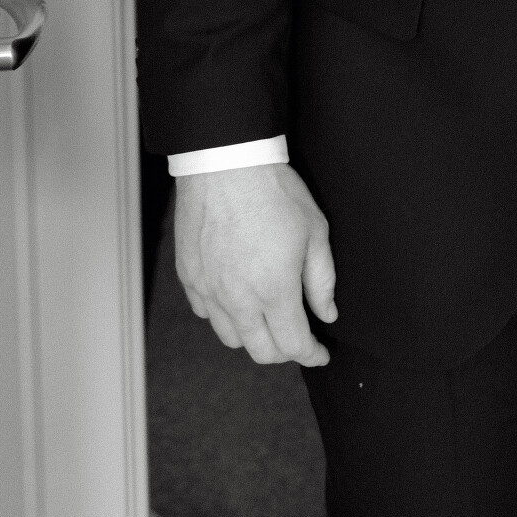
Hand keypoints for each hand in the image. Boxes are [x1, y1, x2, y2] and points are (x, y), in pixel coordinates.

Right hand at [173, 162, 337, 366]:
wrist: (225, 162)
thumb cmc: (273, 191)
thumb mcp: (315, 231)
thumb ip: (322, 280)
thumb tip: (326, 313)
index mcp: (273, 290)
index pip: (293, 345)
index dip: (311, 354)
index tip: (321, 352)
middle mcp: (237, 299)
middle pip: (260, 351)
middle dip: (285, 351)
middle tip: (299, 336)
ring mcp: (208, 290)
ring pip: (231, 337)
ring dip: (253, 336)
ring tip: (269, 318)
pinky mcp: (189, 276)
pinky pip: (205, 313)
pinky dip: (224, 316)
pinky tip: (237, 298)